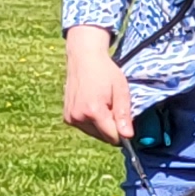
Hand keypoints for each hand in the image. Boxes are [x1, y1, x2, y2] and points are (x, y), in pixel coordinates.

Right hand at [61, 26, 133, 150]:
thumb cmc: (105, 72)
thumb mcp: (121, 90)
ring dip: (102, 125)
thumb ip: (124, 114)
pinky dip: (93, 122)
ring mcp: (70, 118)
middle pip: (104, 137)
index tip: (126, 120)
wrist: (84, 58)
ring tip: (102, 105)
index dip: (123, 132)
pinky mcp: (67, 117)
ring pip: (95, 134)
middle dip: (112, 127)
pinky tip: (93, 106)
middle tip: (112, 106)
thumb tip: (127, 136)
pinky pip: (86, 128)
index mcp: (93, 111)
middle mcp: (78, 117)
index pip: (113, 137)